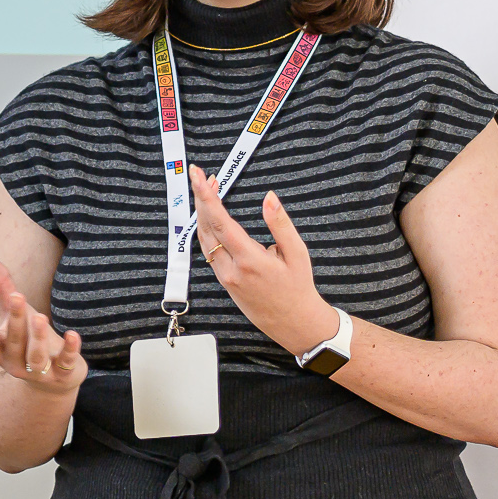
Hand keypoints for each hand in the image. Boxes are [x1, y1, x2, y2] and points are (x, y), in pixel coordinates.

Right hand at [0, 254, 82, 392]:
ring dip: (38, 337)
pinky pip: (65, 363)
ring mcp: (37, 372)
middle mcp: (14, 363)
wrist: (54, 379)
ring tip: (40, 316)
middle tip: (17, 296)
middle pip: (12, 342)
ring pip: (35, 357)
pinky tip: (74, 334)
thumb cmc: (28, 339)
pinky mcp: (61, 375)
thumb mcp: (13, 313)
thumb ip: (0, 286)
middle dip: (14, 320)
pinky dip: (70, 350)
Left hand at [193, 174, 338, 354]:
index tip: (199, 178)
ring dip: (203, 213)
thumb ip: (281, 224)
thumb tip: (269, 198)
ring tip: (208, 190)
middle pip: (207, 227)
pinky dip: (207, 229)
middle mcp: (232, 269)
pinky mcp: (224, 281)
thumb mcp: (297, 253)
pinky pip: (209, 250)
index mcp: (250, 260)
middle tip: (201, 176)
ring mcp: (225, 276)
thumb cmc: (298, 288)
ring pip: (205, 239)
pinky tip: (212, 216)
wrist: (292, 322)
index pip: (221, 223)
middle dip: (201, 198)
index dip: (207, 197)